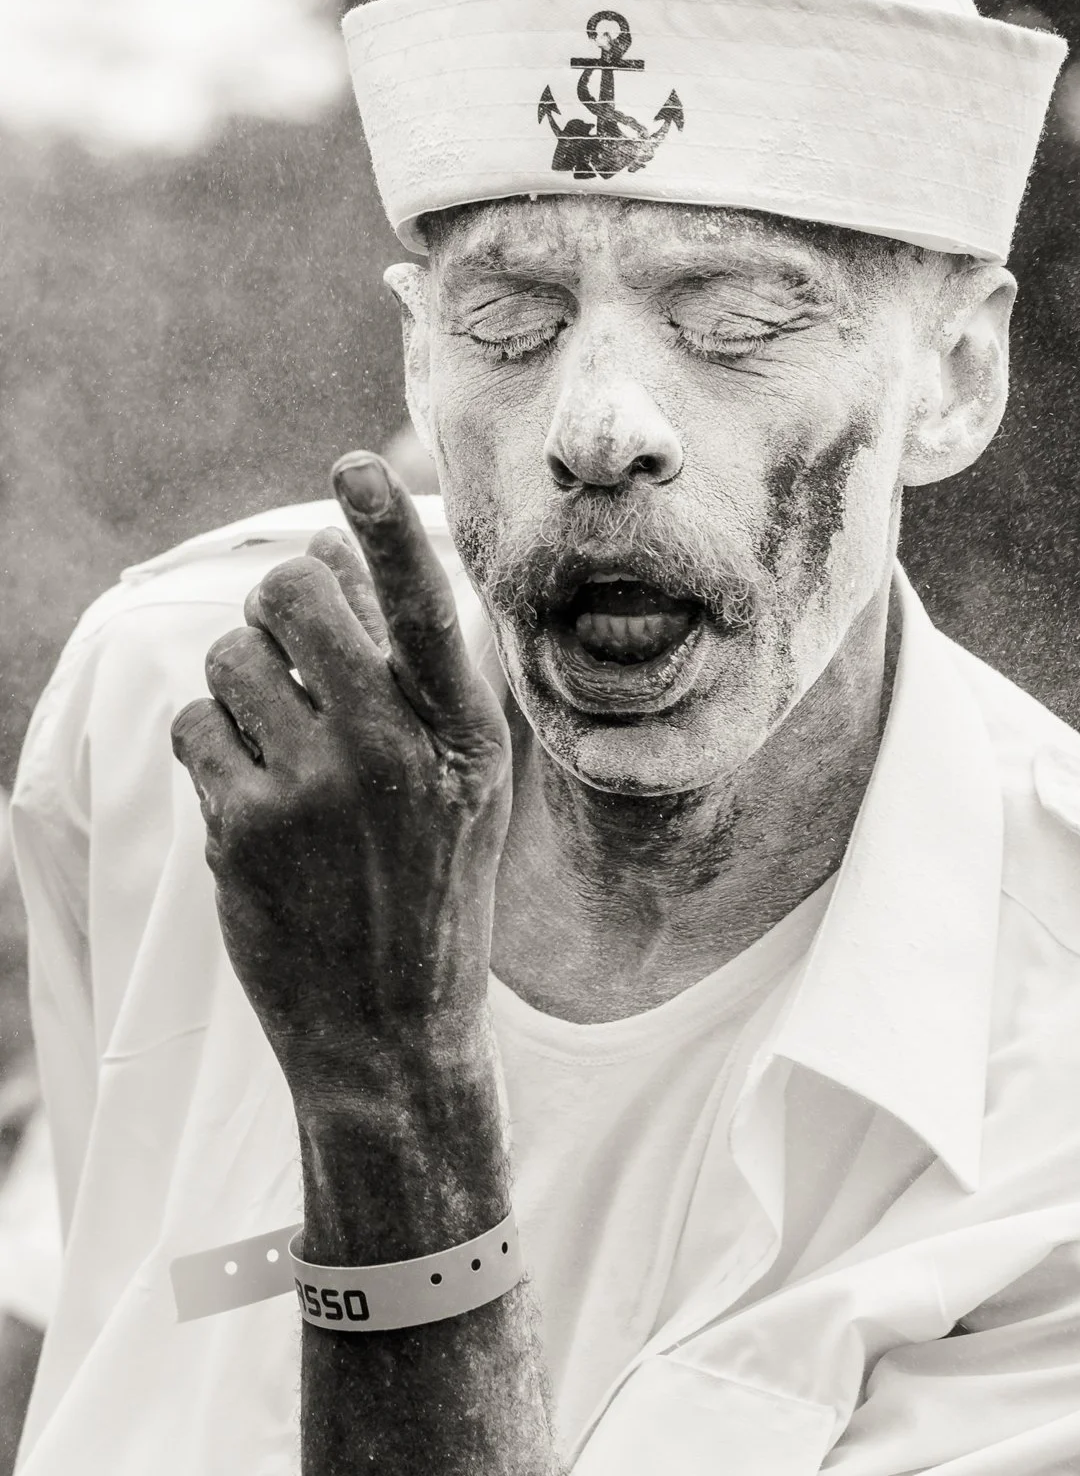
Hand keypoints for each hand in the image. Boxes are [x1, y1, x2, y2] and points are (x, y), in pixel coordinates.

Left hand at [171, 454, 511, 1097]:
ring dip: (240, 678)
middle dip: (277, 600)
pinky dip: (210, 742)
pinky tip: (249, 791)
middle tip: (286, 634)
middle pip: (294, 598)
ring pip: (231, 657)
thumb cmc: (433, 886)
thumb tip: (346, 556)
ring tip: (275, 735)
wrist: (390, 1030)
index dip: (387, 530)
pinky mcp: (241, 830)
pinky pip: (193, 724)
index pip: (423, 608)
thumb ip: (419, 673)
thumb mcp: (466, 780)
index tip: (355, 469)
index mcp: (463, 733)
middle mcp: (392, 752)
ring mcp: (313, 792)